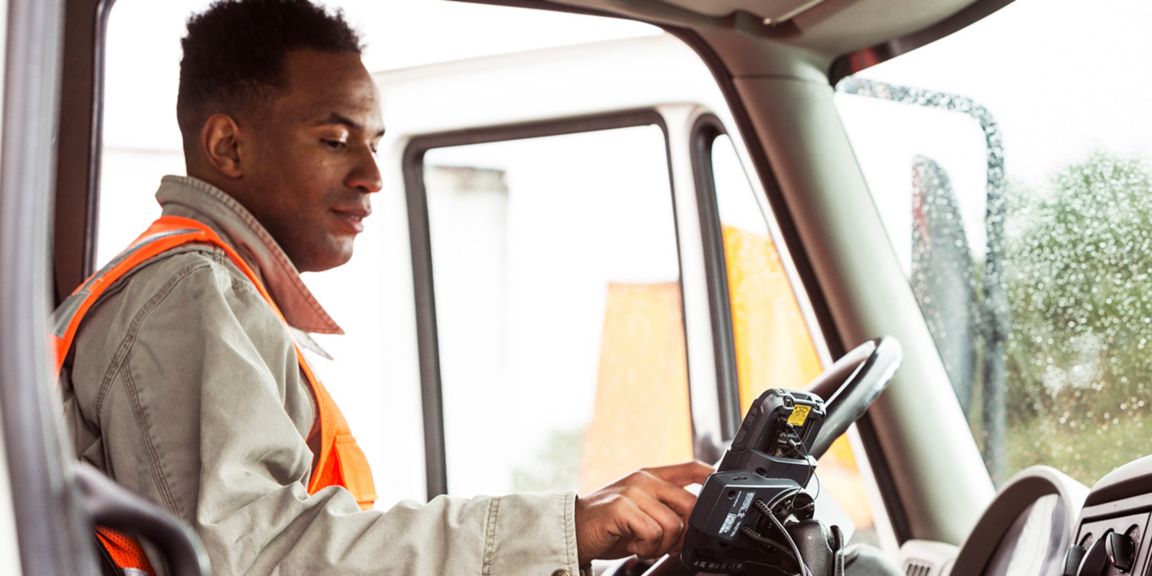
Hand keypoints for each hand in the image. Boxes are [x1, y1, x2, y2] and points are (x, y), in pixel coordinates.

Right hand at [574, 461, 713, 564]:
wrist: (574, 529)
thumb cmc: (610, 525)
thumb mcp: (642, 512)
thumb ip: (667, 510)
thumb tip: (696, 523)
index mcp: (651, 476)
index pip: (691, 468)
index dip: (712, 476)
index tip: (721, 488)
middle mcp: (644, 479)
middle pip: (690, 502)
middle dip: (685, 532)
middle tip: (667, 544)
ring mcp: (633, 491)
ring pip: (673, 524)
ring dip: (662, 545)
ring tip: (644, 544)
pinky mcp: (621, 507)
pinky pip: (653, 533)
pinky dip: (647, 548)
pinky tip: (634, 545)